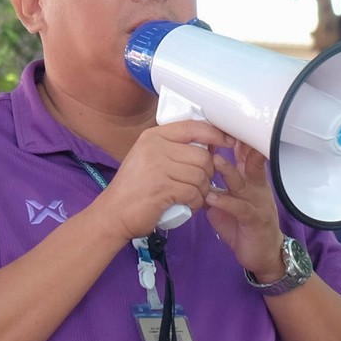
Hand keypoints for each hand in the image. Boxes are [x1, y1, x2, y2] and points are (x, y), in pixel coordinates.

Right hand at [91, 121, 220, 239]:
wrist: (113, 214)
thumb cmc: (134, 188)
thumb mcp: (148, 158)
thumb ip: (173, 149)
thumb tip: (209, 146)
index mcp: (153, 136)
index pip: (192, 127)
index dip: (215, 134)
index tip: (227, 142)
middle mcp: (155, 147)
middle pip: (202, 155)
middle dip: (208, 172)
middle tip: (201, 184)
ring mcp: (158, 168)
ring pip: (201, 175)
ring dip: (203, 189)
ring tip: (194, 196)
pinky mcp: (163, 189)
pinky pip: (194, 193)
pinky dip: (197, 202)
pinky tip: (190, 205)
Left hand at [204, 137, 286, 279]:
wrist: (263, 256)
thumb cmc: (244, 227)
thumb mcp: (229, 203)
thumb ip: (216, 187)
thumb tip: (195, 173)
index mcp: (252, 181)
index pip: (246, 155)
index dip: (236, 139)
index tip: (222, 124)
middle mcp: (257, 188)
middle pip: (250, 161)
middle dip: (237, 146)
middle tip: (222, 132)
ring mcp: (257, 203)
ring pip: (243, 182)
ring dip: (228, 170)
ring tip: (214, 160)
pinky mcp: (254, 220)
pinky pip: (239, 208)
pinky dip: (225, 201)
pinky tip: (211, 197)